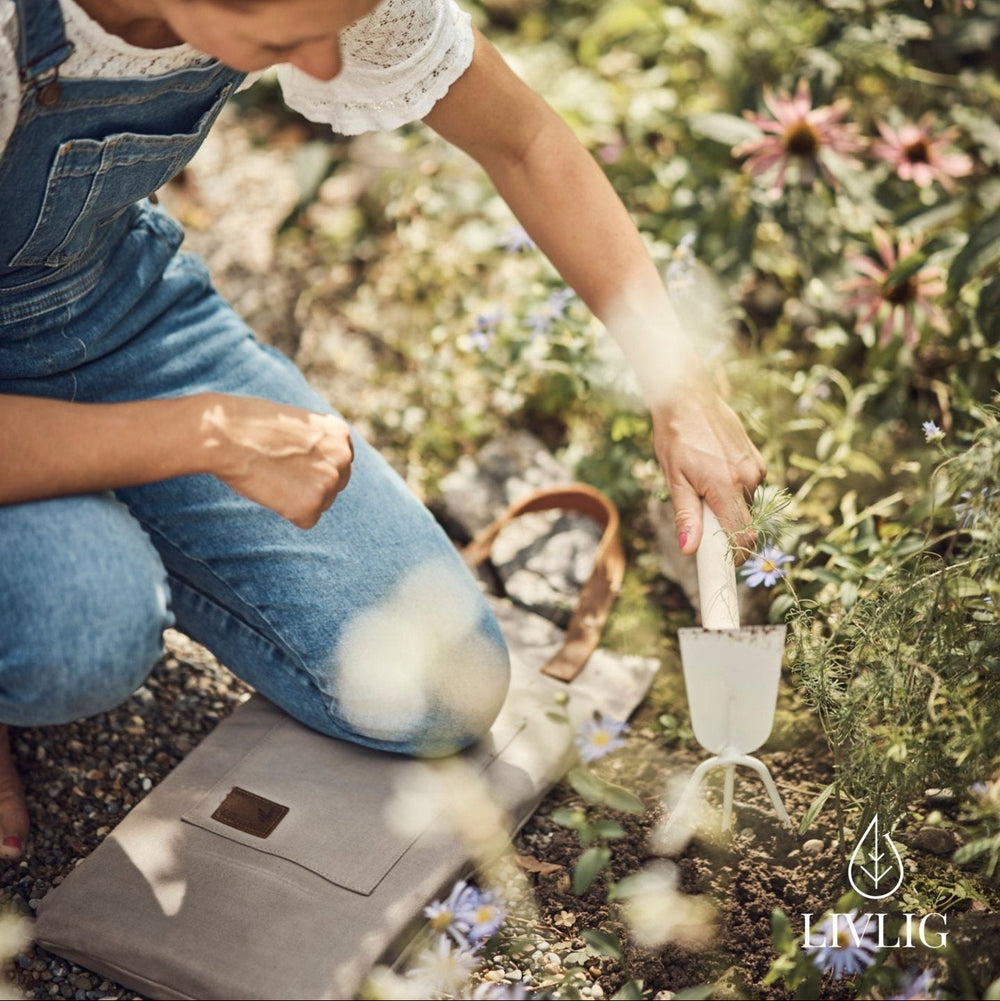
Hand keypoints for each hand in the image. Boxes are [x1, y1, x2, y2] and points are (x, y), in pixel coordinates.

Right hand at [198, 395, 353, 527]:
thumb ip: (314, 442)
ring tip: (271, 477)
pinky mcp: (312, 505)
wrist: (225, 434)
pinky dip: (288, 513)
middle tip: (279, 472)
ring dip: (299, 498)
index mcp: (339, 432)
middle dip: (311, 484)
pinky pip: (306, 520)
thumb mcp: (294, 422)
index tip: (293, 462)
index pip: (338, 461)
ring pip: (321, 503)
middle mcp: (342, 456)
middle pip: (334, 484)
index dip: (313, 465)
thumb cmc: (249, 424)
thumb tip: (316, 465)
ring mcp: (329, 481)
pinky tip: (270, 491)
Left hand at [651, 383, 765, 563]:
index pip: (741, 538)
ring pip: (744, 506)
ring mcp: (755, 468)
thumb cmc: (676, 436)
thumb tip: (689, 548)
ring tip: (700, 485)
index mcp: (726, 486)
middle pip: (743, 524)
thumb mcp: (674, 479)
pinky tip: (711, 473)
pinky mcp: (756, 460)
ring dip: (726, 508)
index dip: (734, 558)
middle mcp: (748, 478)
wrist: (688, 398)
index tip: (722, 568)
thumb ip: (686, 516)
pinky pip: (747, 489)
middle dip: (724, 531)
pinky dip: (731, 491)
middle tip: (699, 520)